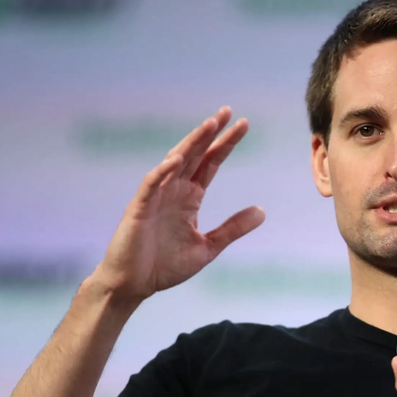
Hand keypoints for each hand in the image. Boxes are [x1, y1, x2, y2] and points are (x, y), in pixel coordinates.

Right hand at [92, 106, 264, 301]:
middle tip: (228, 112)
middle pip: (196, 155)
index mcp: (190, 198)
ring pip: (174, 163)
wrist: (134, 285)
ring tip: (209, 125)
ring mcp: (155, 197)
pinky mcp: (139, 209)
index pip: (211, 164)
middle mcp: (173, 191)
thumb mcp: (208, 247)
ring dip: (191, 144)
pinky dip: (162, 172)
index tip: (243, 125)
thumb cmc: (165, 266)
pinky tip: (177, 160)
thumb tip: (262, 211)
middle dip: (211, 133)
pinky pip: (151, 186)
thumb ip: (233, 228)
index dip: (226, 145)